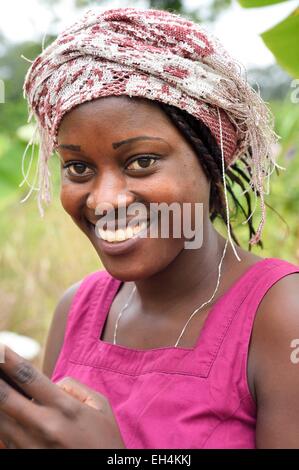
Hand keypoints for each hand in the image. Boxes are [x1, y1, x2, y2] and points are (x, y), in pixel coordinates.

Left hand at [0, 345, 124, 448]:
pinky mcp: (24, 460)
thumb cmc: (104, 440)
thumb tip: (51, 383)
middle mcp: (44, 426)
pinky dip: (0, 423)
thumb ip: (73, 388)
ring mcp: (31, 447)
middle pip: (4, 397)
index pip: (29, 376)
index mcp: (64, 407)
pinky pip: (3, 439)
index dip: (8, 359)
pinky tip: (3, 411)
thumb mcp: (99, 406)